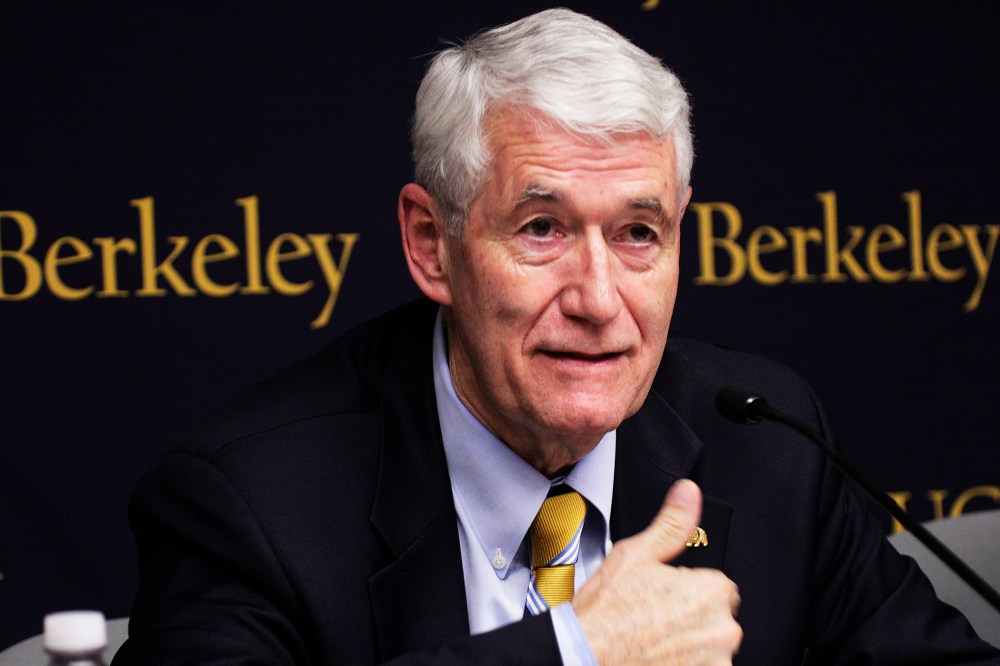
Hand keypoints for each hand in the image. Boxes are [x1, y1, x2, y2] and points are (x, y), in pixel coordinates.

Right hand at [573, 479, 741, 663]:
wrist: (582, 658)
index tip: (662, 596)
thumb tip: (689, 492)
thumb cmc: (605, 614)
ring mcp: (715, 662)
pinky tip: (654, 657)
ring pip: (707, 645)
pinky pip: (700, 665)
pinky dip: (683, 663)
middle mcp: (722, 630)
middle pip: (714, 617)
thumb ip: (671, 523)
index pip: (715, 586)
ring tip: (650, 639)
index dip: (686, 588)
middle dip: (690, 617)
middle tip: (652, 618)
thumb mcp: (635, 554)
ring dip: (688, 644)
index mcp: (711, 591)